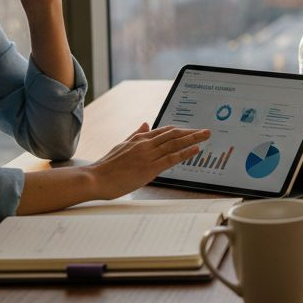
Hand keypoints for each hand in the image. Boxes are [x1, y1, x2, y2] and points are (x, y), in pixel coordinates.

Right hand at [86, 123, 210, 199]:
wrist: (95, 178)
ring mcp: (148, 155)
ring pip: (175, 144)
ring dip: (193, 138)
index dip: (180, 130)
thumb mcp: (122, 145)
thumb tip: (146, 123)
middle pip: (173, 135)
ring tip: (206, 135)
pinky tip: (196, 149)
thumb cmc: (107, 166)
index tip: (192, 130)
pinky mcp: (149, 168)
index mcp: (139, 138)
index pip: (164, 131)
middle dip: (191, 132)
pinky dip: (185, 152)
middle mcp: (146, 144)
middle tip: (206, 130)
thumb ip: (135, 134)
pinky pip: (171, 158)